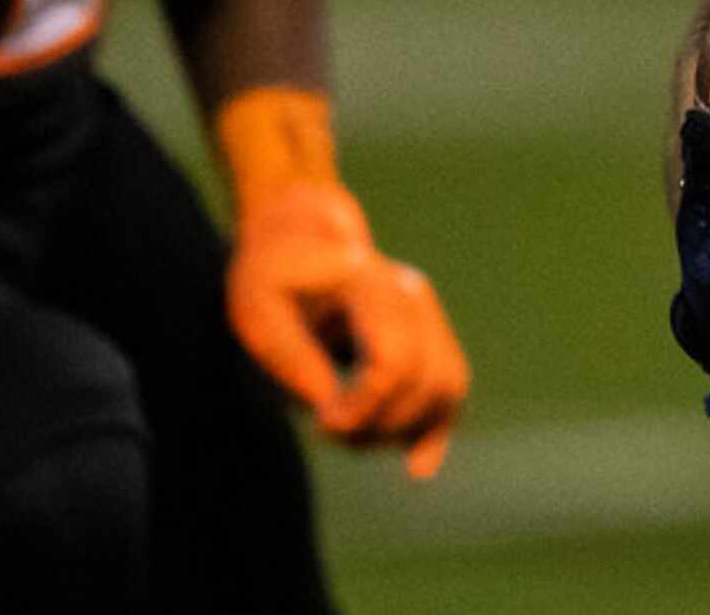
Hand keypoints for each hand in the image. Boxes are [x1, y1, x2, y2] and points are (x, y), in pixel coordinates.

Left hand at [227, 182, 469, 477]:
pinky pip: (451, 387)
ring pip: (446, 388)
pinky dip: (436, 427)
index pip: (393, 362)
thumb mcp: (258, 317)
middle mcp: (410, 292)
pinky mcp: (433, 333)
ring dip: (404, 429)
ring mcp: (428, 312)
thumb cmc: (270, 280)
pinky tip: (417, 466)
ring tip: (353, 435)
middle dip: (380, 424)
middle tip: (328, 430)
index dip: (363, 409)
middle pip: (424, 380)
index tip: (320, 423)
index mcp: (367, 281)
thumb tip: (339, 417)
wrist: (298, 244)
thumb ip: (296, 364)